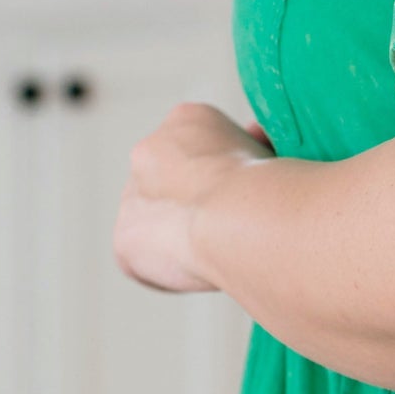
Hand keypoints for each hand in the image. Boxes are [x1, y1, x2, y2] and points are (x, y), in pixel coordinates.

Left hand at [114, 102, 271, 293]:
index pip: (199, 154)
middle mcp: (149, 151)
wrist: (242, 213)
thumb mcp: (270, 152)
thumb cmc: (269, 184)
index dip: (226, 178)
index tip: (246, 195)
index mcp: (187, 121)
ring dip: (182, 236)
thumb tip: (258, 144)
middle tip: (232, 227)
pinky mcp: (124, 240)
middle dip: (198, 207)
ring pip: (156, 222)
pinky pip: (145, 261)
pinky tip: (200, 267)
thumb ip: (254, 152)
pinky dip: (170, 272)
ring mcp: (131, 196)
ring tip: (219, 249)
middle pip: (172, 186)